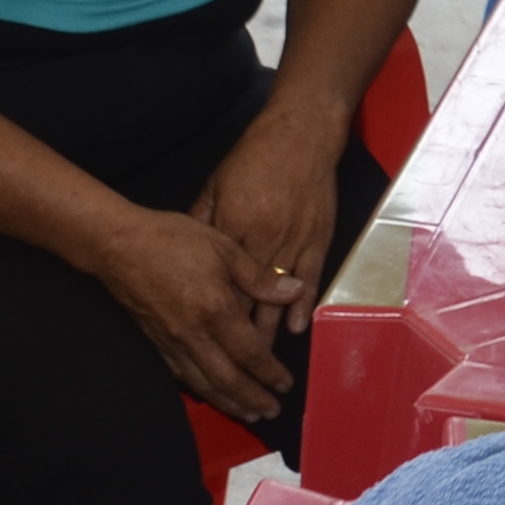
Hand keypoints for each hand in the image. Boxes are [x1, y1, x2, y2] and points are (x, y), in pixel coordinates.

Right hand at [92, 204, 294, 423]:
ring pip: (205, 383)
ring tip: (249, 413)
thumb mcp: (223, 247)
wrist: (118, 245)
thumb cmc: (171, 240)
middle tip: (272, 411)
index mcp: (215, 309)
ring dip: (229, 402)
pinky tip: (212, 394)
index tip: (285, 383)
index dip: (270, 372)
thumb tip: (295, 291)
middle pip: (228, 378)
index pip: (250, 352)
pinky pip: (183, 376)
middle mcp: (194, 333)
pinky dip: (202, 390)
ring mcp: (173, 342)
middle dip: (252, 399)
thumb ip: (260, 276)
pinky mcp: (157, 343)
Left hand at [190, 107, 343, 350]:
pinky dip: (301, 305)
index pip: (220, 282)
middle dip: (240, 339)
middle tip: (235, 370)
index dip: (213, 317)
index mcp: (233, 228)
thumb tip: (187, 248)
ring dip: (270, 332)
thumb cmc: (257, 156)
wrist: (302, 134)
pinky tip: (296, 329)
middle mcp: (262, 240)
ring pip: (277, 298)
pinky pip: (309, 279)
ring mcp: (292, 242)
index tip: (206, 343)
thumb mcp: (216, 184)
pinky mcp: (317, 239)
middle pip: (247, 299)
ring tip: (263, 365)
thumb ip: (203, 219)